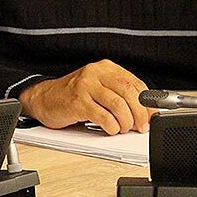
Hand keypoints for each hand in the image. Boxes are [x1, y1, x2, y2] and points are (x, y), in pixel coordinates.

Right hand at [17, 59, 155, 134]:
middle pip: (128, 93)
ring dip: (125, 122)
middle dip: (139, 114)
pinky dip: (111, 126)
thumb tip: (144, 111)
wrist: (44, 98)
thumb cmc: (73, 95)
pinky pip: (103, 117)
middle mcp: (95, 73)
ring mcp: (85, 86)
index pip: (135, 83)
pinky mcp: (77, 101)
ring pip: (118, 105)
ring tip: (122, 128)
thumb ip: (119, 95)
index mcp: (105, 68)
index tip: (151, 116)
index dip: (147, 103)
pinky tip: (110, 128)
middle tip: (140, 126)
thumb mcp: (99, 88)